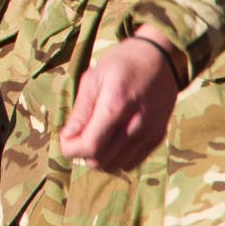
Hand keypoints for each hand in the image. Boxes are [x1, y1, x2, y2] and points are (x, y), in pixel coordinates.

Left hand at [60, 29, 183, 172]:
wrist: (160, 59)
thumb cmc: (121, 64)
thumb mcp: (93, 77)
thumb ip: (81, 109)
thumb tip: (68, 136)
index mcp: (117, 104)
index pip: (92, 145)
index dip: (71, 149)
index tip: (64, 139)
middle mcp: (138, 123)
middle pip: (102, 160)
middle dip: (81, 153)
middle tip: (76, 136)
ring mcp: (150, 133)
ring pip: (116, 165)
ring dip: (98, 158)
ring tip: (92, 137)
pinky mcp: (158, 138)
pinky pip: (131, 163)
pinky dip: (115, 157)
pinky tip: (109, 140)